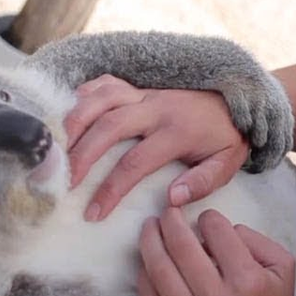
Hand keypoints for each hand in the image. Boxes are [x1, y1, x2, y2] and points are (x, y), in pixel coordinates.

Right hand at [65, 75, 250, 220]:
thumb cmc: (226, 138)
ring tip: (57, 148)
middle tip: (64, 182)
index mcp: (177, 131)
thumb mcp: (227, 164)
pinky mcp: (139, 85)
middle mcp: (157, 108)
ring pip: (101, 98)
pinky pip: (105, 83)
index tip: (93, 213)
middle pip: (109, 126)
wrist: (238, 98)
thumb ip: (202, 183)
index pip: (135, 162)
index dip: (110, 189)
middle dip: (82, 155)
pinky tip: (67, 114)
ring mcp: (145, 92)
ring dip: (75, 121)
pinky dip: (83, 95)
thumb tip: (172, 199)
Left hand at [136, 207, 295, 295]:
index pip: (217, 232)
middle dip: (170, 221)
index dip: (209, 218)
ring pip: (160, 273)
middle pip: (182, 248)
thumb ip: (254, 239)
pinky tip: (146, 262)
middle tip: (167, 211)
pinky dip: (144, 277)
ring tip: (149, 228)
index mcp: (248, 282)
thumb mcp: (283, 268)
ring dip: (150, 243)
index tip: (206, 219)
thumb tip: (214, 231)